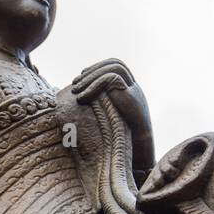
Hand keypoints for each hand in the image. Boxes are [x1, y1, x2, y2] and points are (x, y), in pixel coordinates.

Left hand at [71, 58, 154, 172]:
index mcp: (131, 89)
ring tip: (76, 90)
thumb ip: (100, 107)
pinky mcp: (130, 95)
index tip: (81, 76)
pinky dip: (93, 86)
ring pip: (112, 68)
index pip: (115, 66)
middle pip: (115, 63)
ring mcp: (134, 89)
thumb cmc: (120, 139)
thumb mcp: (108, 119)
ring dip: (91, 76)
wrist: (138, 149)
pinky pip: (110, 79)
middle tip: (75, 82)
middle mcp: (134, 86)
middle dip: (93, 70)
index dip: (98, 68)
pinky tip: (82, 98)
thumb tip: (79, 103)